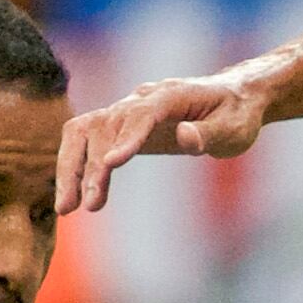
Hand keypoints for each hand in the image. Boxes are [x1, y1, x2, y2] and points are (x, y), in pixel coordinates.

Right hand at [58, 68, 273, 212]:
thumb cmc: (236, 114)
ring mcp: (128, 111)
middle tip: (83, 206)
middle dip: (89, 166)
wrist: (232, 99)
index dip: (124, 138)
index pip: (141, 114)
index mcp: (171, 96)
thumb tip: (185, 136)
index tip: (109, 165)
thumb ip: (208, 133)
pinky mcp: (122, 126)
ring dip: (72, 168)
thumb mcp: (234, 128)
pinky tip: (84, 200)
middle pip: (103, 125)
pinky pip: (91, 142)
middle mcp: (142, 99)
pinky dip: (81, 169)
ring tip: (66, 207)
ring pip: (86, 132)